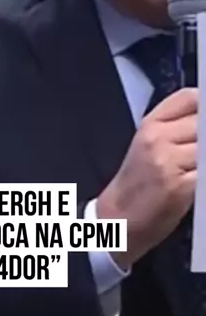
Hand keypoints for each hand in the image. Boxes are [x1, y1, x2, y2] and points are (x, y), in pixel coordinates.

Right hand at [97, 87, 197, 267]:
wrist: (118, 218)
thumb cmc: (137, 183)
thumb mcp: (149, 144)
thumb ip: (176, 127)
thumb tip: (203, 119)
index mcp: (150, 124)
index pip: (190, 98)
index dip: (205, 107)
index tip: (204, 121)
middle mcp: (157, 138)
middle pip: (204, 122)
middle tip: (199, 153)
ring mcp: (168, 161)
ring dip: (205, 157)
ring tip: (196, 167)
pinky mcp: (180, 186)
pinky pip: (205, 171)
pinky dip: (204, 176)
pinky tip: (197, 182)